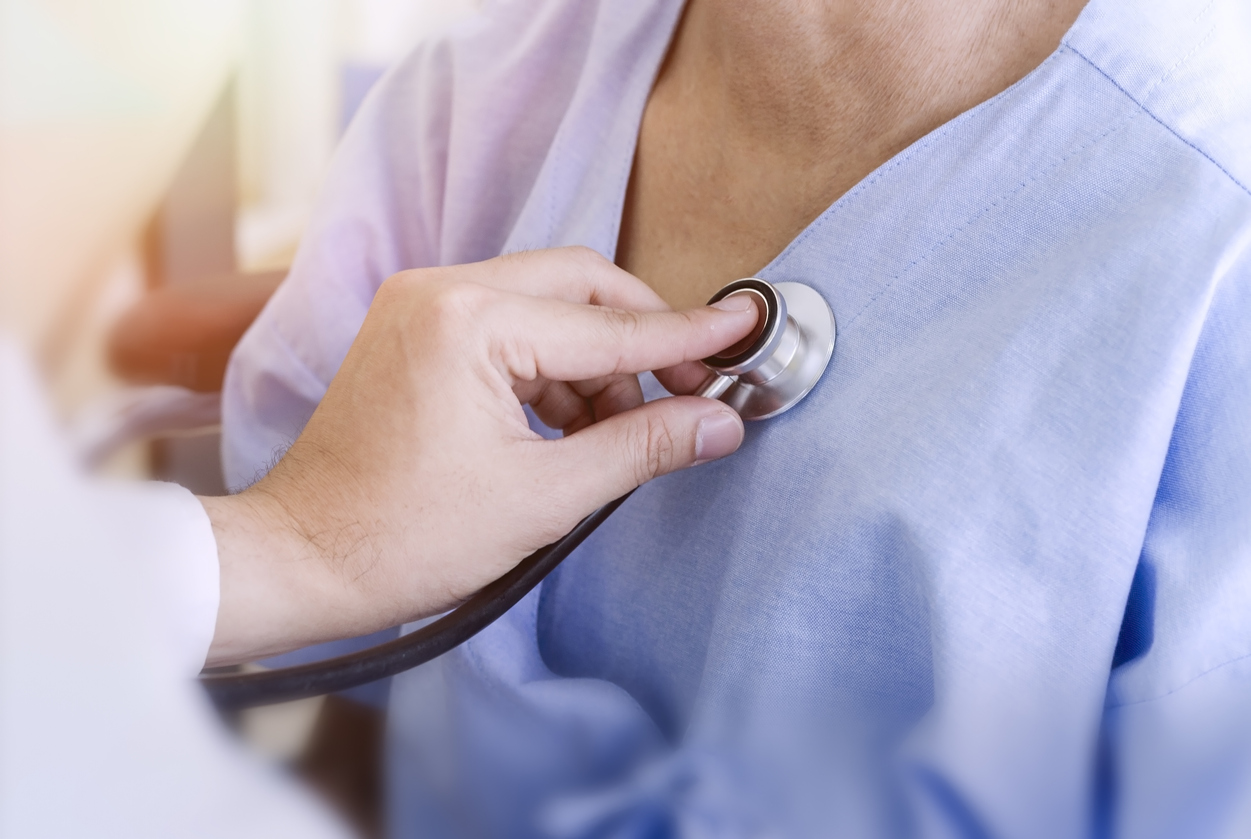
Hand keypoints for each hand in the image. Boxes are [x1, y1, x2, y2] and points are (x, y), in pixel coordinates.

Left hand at [200, 247, 757, 664]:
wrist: (300, 560)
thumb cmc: (402, 538)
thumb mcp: (543, 498)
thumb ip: (641, 447)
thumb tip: (719, 422)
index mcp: (470, 322)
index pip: (610, 327)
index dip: (688, 336)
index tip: (745, 327)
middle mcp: (441, 289)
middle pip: (581, 287)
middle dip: (640, 339)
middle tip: (692, 388)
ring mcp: (420, 304)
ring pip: (546, 307)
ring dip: (594, 363)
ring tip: (613, 436)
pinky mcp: (412, 329)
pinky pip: (508, 327)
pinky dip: (549, 371)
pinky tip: (566, 428)